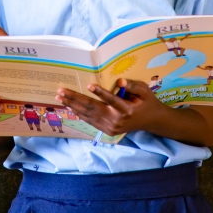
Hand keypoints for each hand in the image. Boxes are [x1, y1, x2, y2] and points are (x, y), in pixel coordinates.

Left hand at [56, 78, 212, 145]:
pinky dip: (79, 113)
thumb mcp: (144, 91)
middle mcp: (117, 120)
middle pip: (93, 108)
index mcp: (127, 109)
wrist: (151, 121)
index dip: (101, 93)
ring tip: (60, 97)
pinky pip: (90, 121)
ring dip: (72, 105)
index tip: (89, 85)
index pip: (112, 100)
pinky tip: (69, 106)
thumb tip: (121, 81)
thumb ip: (133, 86)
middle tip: (61, 91)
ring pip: (88, 115)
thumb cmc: (147, 102)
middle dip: (75, 99)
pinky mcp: (108, 130)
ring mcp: (111, 127)